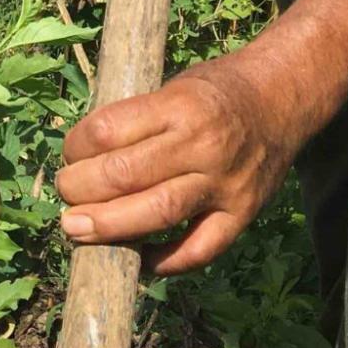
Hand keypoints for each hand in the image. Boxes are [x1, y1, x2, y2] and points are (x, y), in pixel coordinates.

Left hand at [54, 53, 301, 273]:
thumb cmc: (215, 90)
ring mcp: (225, 183)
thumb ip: (136, 120)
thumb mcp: (173, 86)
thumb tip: (82, 159)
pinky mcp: (243, 214)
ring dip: (110, 227)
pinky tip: (141, 260)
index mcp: (178, 105)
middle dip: (81, 191)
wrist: (283, 97)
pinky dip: (166, 261)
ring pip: (158, 213)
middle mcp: (202, 145)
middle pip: (126, 175)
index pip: (109, 131)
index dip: (76, 147)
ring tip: (78, 231)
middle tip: (64, 197)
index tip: (68, 155)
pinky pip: (200, 249)